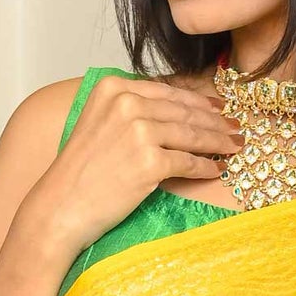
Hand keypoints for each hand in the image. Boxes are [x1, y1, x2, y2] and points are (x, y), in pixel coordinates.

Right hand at [20, 74, 241, 265]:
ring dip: (217, 142)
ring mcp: (138, 131)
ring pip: (191, 135)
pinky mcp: (149, 161)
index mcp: (113, 88)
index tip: (218, 109)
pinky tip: (216, 169)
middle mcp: (126, 103)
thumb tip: (178, 109)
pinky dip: (206, 166)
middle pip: (184, 111)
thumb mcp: (100, 124)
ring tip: (233, 147)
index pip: (168, 92)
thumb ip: (132, 110)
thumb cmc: (79, 173)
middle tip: (236, 129)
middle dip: (215, 122)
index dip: (198, 102)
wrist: (60, 207)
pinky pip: (188, 162)